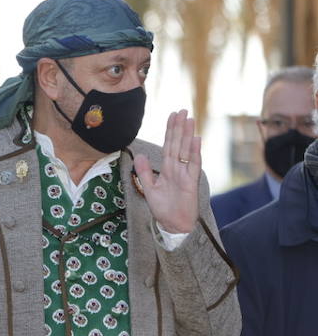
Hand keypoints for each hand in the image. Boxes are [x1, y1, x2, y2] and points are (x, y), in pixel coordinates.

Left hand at [133, 109, 200, 234]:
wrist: (173, 225)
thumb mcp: (149, 188)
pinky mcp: (191, 182)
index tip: (172, 115)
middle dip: (179, 127)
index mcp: (167, 169)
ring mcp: (185, 174)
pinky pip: (194, 165)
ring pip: (187, 150)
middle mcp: (177, 168)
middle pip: (178, 144)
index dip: (170, 131)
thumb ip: (144, 172)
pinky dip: (195, 152)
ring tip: (190, 119)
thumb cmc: (163, 208)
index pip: (169, 145)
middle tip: (182, 110)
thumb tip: (140, 155)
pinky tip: (196, 139)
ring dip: (188, 135)